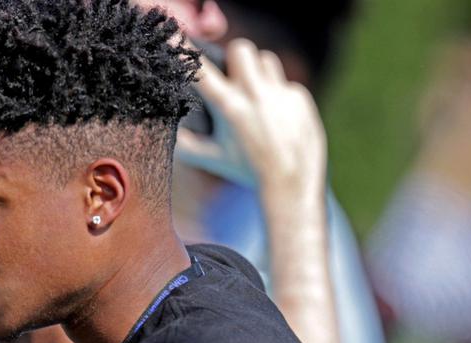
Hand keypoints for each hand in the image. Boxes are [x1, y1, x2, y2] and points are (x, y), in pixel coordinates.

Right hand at [179, 39, 326, 204]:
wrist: (291, 183)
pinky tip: (279, 118)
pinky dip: (279, 95)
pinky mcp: (300, 97)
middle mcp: (255, 94)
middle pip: (241, 48)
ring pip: (266, 60)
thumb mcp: (213, 159)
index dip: (184, 48)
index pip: (200, 70)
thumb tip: (170, 135)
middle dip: (235, 58)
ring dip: (258, 73)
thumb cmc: (247, 171)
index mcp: (229, 107)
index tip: (174, 30)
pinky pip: (286, 84)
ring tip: (257, 96)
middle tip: (234, 77)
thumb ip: (187, 146)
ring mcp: (280, 93)